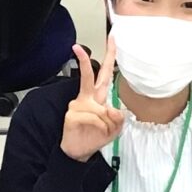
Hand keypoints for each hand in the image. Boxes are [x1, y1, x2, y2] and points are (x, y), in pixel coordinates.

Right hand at [60, 41, 126, 161]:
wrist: (78, 151)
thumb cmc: (94, 136)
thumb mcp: (114, 128)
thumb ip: (118, 117)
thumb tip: (110, 109)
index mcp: (97, 98)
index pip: (104, 74)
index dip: (109, 57)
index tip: (112, 39)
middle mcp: (86, 98)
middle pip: (90, 76)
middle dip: (84, 60)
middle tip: (79, 47)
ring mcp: (78, 105)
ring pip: (102, 110)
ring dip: (107, 125)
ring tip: (99, 132)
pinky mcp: (72, 115)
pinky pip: (96, 119)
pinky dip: (101, 128)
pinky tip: (93, 132)